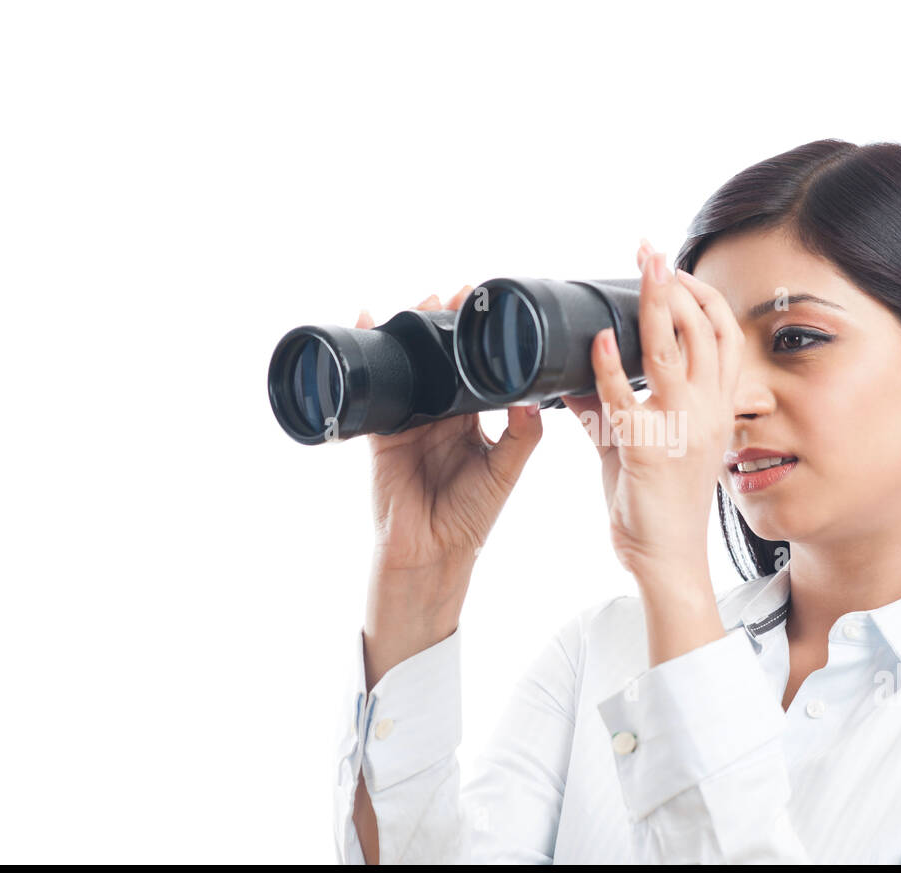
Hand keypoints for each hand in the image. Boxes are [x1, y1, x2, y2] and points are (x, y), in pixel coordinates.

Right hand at [360, 286, 544, 574]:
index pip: (475, 370)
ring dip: (411, 334)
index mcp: (471, 421)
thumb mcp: (506, 471)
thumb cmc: (471, 517)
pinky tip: (367, 326)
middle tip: (454, 292)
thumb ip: (522, 435)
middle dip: (444, 325)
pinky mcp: (382, 433)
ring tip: (420, 301)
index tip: (487, 307)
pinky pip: (374, 390)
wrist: (432, 552)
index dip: (478, 340)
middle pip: (440, 361)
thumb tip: (533, 396)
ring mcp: (410, 422)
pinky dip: (370, 359)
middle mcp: (441, 416)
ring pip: (410, 368)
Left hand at [561, 239, 742, 582]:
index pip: (724, 338)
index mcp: (715, 409)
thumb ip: (609, 409)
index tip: (675, 269)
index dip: (703, 297)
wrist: (667, 561)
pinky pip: (626, 397)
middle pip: (707, 330)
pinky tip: (598, 339)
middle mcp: (707, 412)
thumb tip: (574, 378)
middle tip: (651, 252)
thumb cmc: (656, 508)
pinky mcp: (647, 449)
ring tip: (643, 268)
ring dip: (656, 303)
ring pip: (674, 351)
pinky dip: (610, 364)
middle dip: (679, 284)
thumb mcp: (636, 447)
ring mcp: (680, 429)